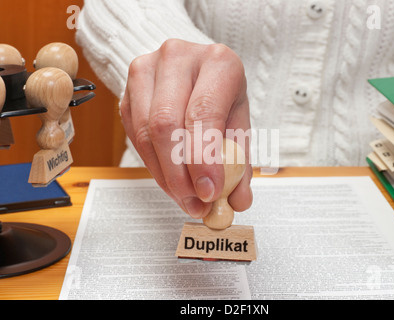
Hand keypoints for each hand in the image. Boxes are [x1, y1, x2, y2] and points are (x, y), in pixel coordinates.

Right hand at [120, 39, 252, 218]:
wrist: (197, 73)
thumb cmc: (221, 97)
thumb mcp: (239, 125)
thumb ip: (239, 165)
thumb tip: (237, 201)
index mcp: (218, 62)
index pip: (204, 112)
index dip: (203, 158)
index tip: (208, 192)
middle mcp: (179, 58)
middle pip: (166, 123)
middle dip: (179, 174)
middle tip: (194, 202)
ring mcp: (148, 70)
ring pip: (145, 131)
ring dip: (164, 175)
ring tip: (184, 196)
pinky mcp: (128, 88)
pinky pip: (133, 134)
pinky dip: (152, 164)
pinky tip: (169, 178)